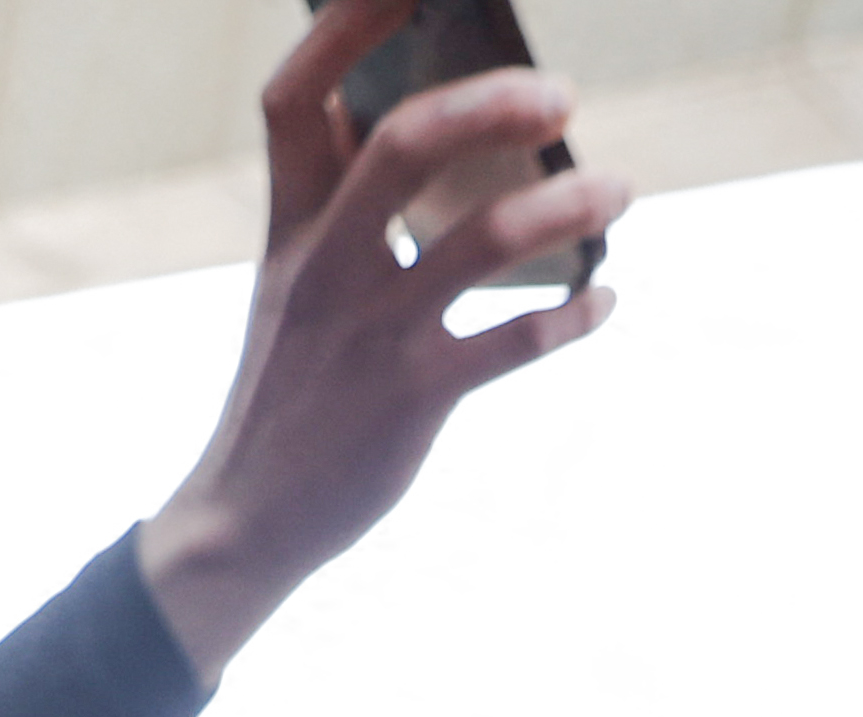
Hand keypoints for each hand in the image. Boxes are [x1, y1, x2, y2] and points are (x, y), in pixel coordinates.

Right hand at [135, 1, 629, 680]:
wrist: (244, 522)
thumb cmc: (288, 387)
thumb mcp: (289, 283)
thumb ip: (333, 200)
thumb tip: (397, 112)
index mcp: (290, 227)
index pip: (296, 100)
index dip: (346, 26)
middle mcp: (325, 268)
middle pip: (401, 147)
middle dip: (490, 103)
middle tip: (560, 94)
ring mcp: (369, 336)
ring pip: (481, 242)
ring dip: (567, 208)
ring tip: (618, 191)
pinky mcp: (411, 401)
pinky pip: (514, 343)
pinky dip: (574, 316)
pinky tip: (606, 301)